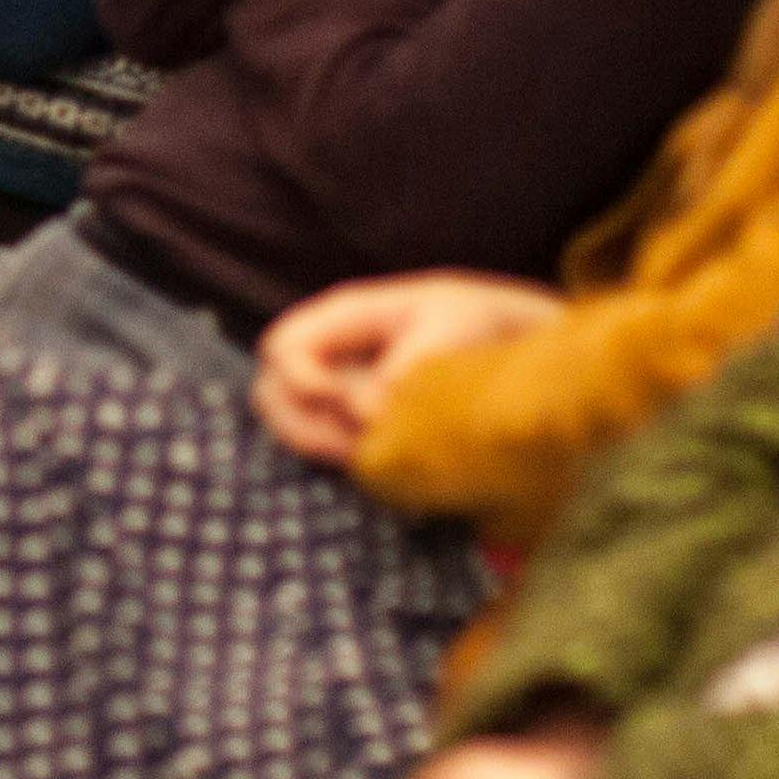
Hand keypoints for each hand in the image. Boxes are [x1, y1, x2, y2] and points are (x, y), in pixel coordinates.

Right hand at [254, 273, 567, 466]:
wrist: (508, 338)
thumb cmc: (477, 322)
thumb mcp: (450, 328)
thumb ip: (404, 365)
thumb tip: (365, 412)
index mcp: (343, 316)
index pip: (283, 345)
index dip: (298, 378)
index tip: (338, 400)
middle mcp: (328, 353)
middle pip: (270, 390)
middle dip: (300, 423)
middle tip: (350, 445)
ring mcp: (335, 387)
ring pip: (288, 422)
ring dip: (318, 445)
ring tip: (367, 457)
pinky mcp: (350, 419)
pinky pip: (320, 442)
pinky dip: (339, 456)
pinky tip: (378, 462)